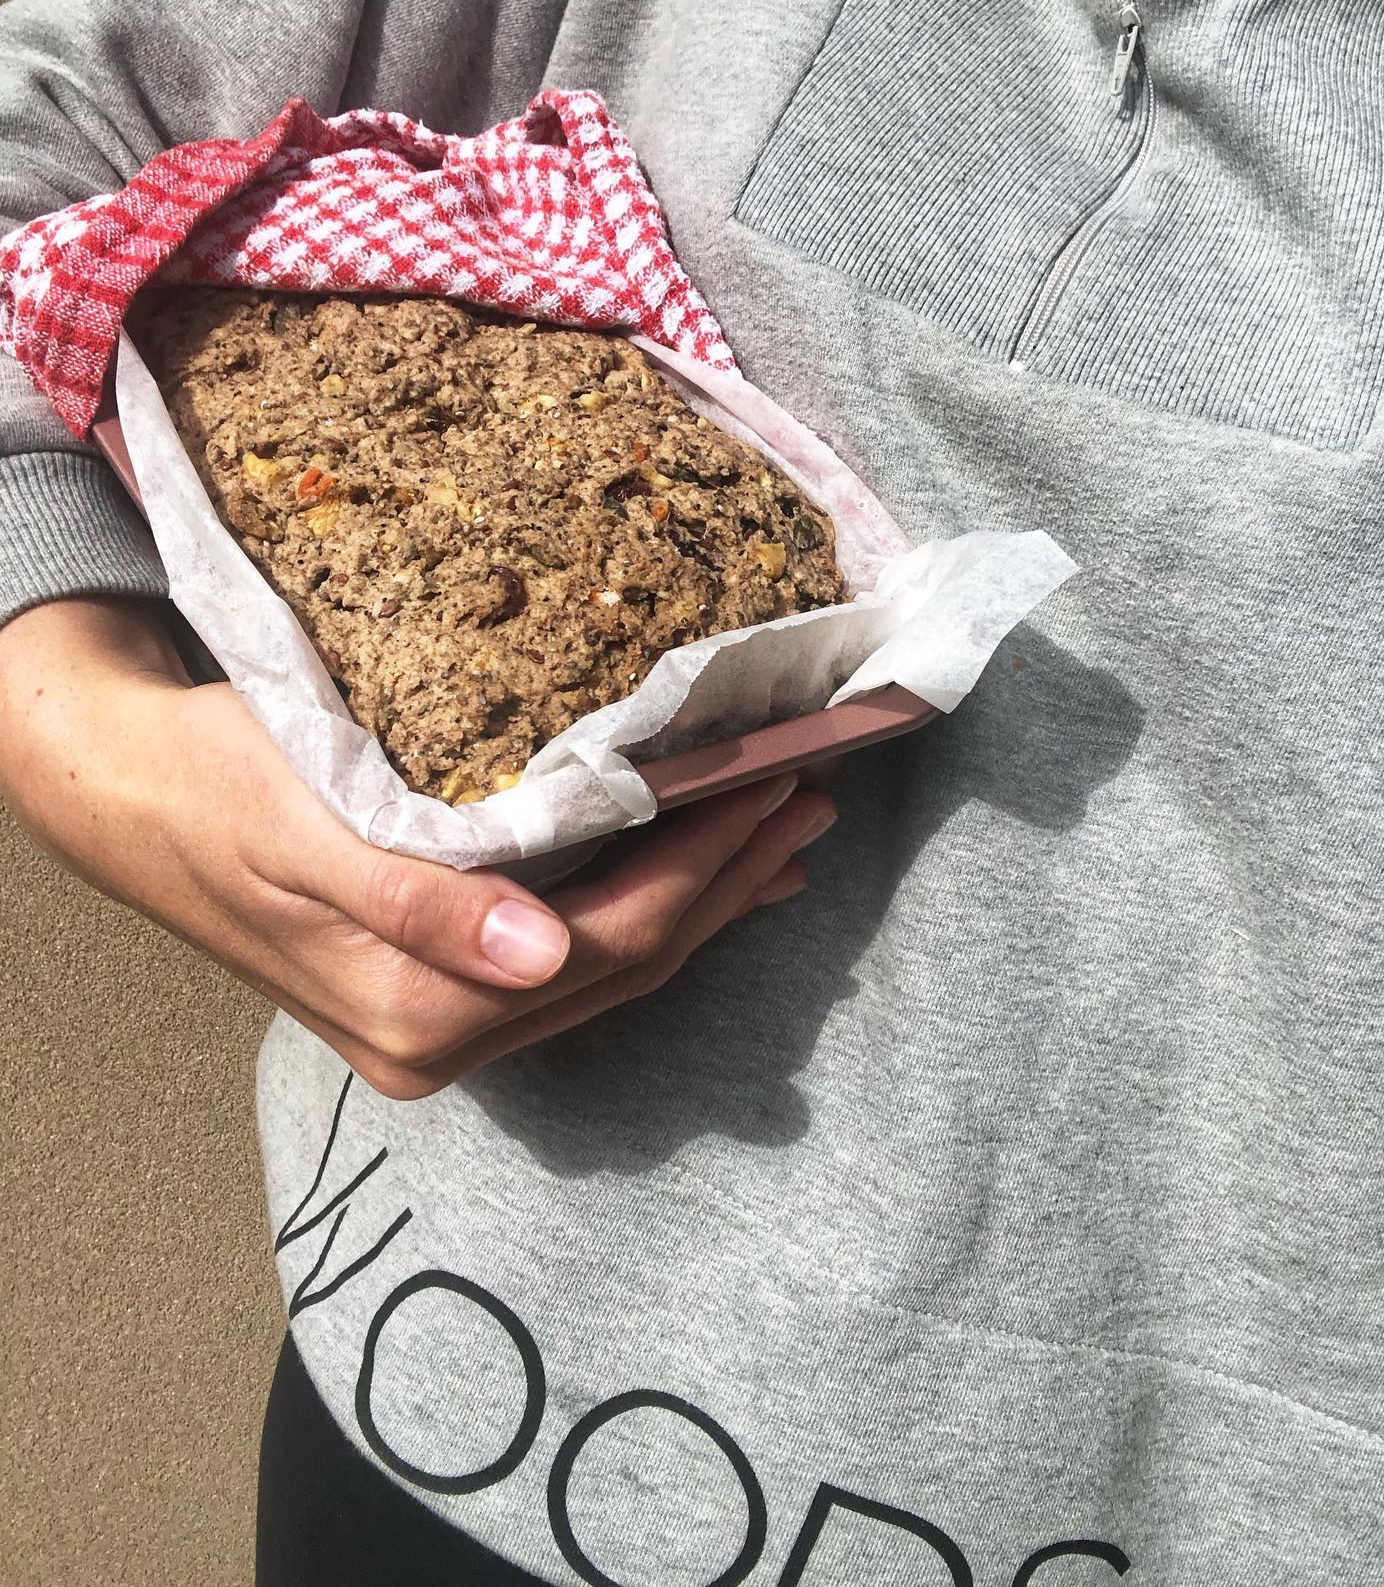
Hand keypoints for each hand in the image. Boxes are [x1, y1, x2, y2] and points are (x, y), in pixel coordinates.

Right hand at [0, 598, 835, 1098]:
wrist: (132, 792)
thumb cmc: (214, 787)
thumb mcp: (306, 831)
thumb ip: (420, 904)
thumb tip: (541, 953)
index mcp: (417, 1009)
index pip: (610, 941)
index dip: (704, 867)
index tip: (775, 784)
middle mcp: (441, 1038)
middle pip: (630, 963)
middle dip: (728, 882)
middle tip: (812, 798)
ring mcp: (443, 1024)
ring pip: (614, 967)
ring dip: (706, 899)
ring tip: (784, 834)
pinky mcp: (440, 987)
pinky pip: (577, 957)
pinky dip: (649, 909)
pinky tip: (698, 874)